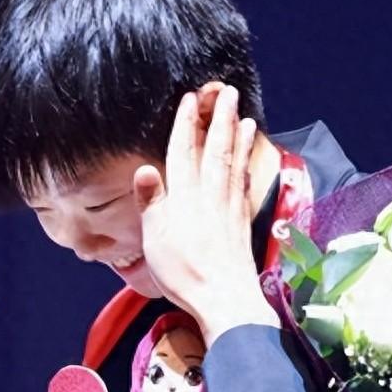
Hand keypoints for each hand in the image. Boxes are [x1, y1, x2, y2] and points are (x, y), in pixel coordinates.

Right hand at [134, 85, 277, 344]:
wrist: (223, 298)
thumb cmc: (183, 273)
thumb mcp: (154, 238)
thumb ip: (151, 202)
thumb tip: (143, 169)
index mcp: (183, 198)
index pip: (183, 153)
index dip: (185, 124)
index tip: (189, 99)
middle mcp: (209, 197)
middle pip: (215, 149)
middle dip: (219, 119)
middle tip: (226, 92)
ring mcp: (229, 207)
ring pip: (233, 162)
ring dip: (237, 136)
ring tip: (243, 115)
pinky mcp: (241, 221)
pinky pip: (243, 183)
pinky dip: (246, 164)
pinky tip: (248, 156)